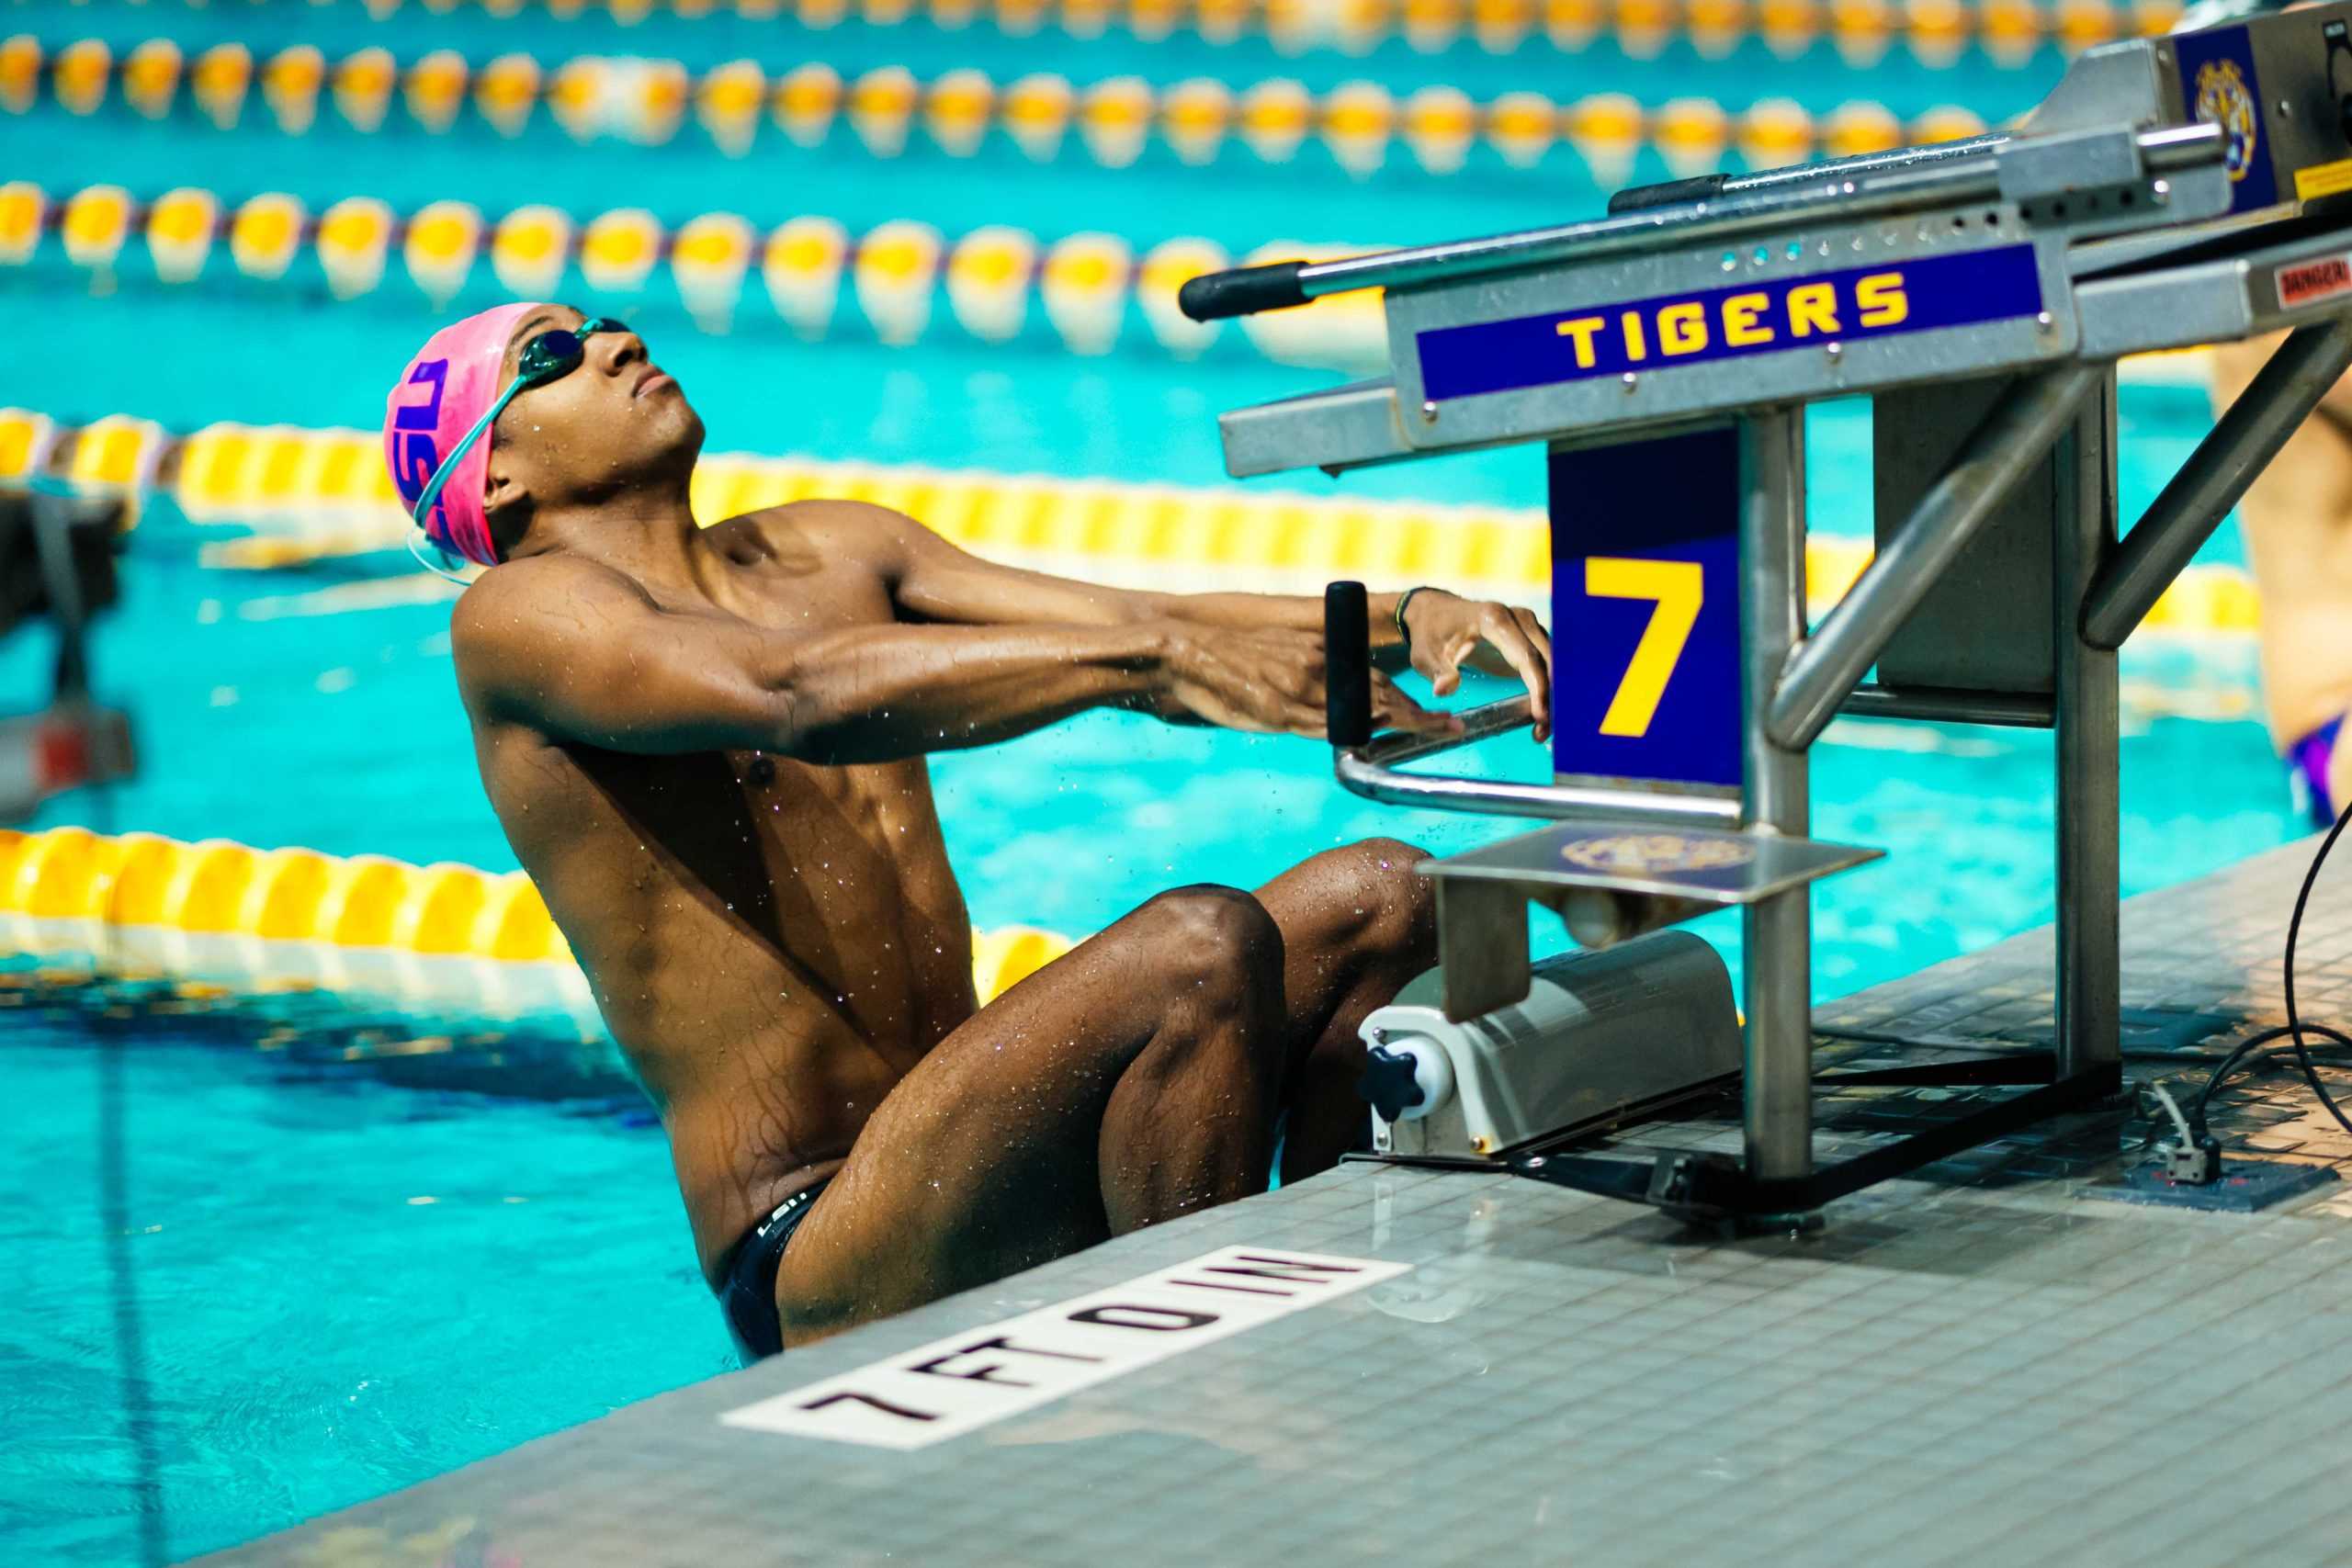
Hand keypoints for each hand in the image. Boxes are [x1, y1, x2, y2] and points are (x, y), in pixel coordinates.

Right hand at [1152, 625, 1460, 740]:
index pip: (1371, 679)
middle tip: (1449, 726)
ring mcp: (1296, 689)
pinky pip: (1320, 725)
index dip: (1404, 699)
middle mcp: (1313, 668)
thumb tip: (1331, 709)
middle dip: (1415, 713)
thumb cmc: (1225, 662)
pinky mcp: (1276, 709)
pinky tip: (1375, 738)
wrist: (1183, 652)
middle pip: (1375, 694)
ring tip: (1431, 730)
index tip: (1431, 712)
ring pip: (1356, 709)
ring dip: (1397, 722)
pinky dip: (1351, 732)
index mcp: (1314, 654)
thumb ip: (1305, 680)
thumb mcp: (1274, 662)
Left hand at [1401, 590, 1554, 742]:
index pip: (1526, 656)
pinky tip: (1540, 713)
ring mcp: (1527, 625)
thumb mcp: (1426, 655)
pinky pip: (1546, 663)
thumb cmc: (1431, 634)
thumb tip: (1444, 690)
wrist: (1434, 613)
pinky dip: (1547, 688)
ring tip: (1541, 730)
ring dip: (1552, 696)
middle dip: (1550, 698)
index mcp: (1494, 619)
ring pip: (1552, 663)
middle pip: (1547, 660)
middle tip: (1542, 732)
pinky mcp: (1529, 637)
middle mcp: (1518, 618)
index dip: (1538, 686)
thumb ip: (1438, 672)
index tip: (1540, 715)